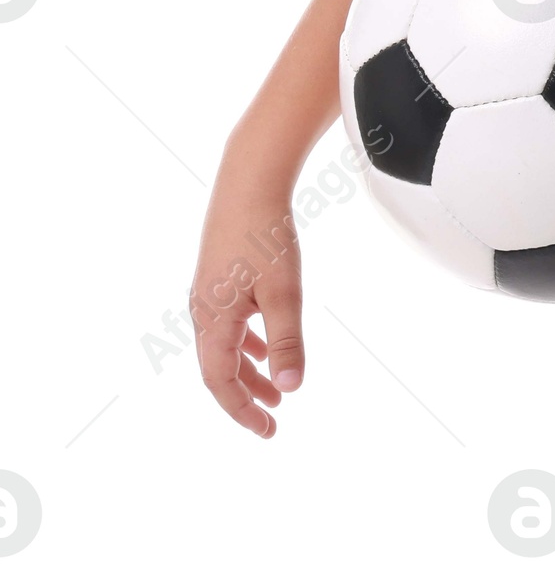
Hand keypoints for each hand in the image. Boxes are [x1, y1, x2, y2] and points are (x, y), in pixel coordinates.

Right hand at [190, 154, 305, 436]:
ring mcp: (209, 294)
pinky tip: (267, 343)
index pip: (221, 382)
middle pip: (220, 368)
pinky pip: (230, 324)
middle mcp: (203, 312)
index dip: (242, 411)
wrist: (249, 181)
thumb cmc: (266, 235)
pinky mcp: (220, 277)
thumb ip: (287, 340)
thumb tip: (292, 389)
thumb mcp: (283, 291)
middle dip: (245, 397)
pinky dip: (248, 342)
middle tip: (273, 420)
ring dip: (249, 370)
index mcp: (213, 321)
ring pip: (226, 346)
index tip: (268, 431)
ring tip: (276, 390)